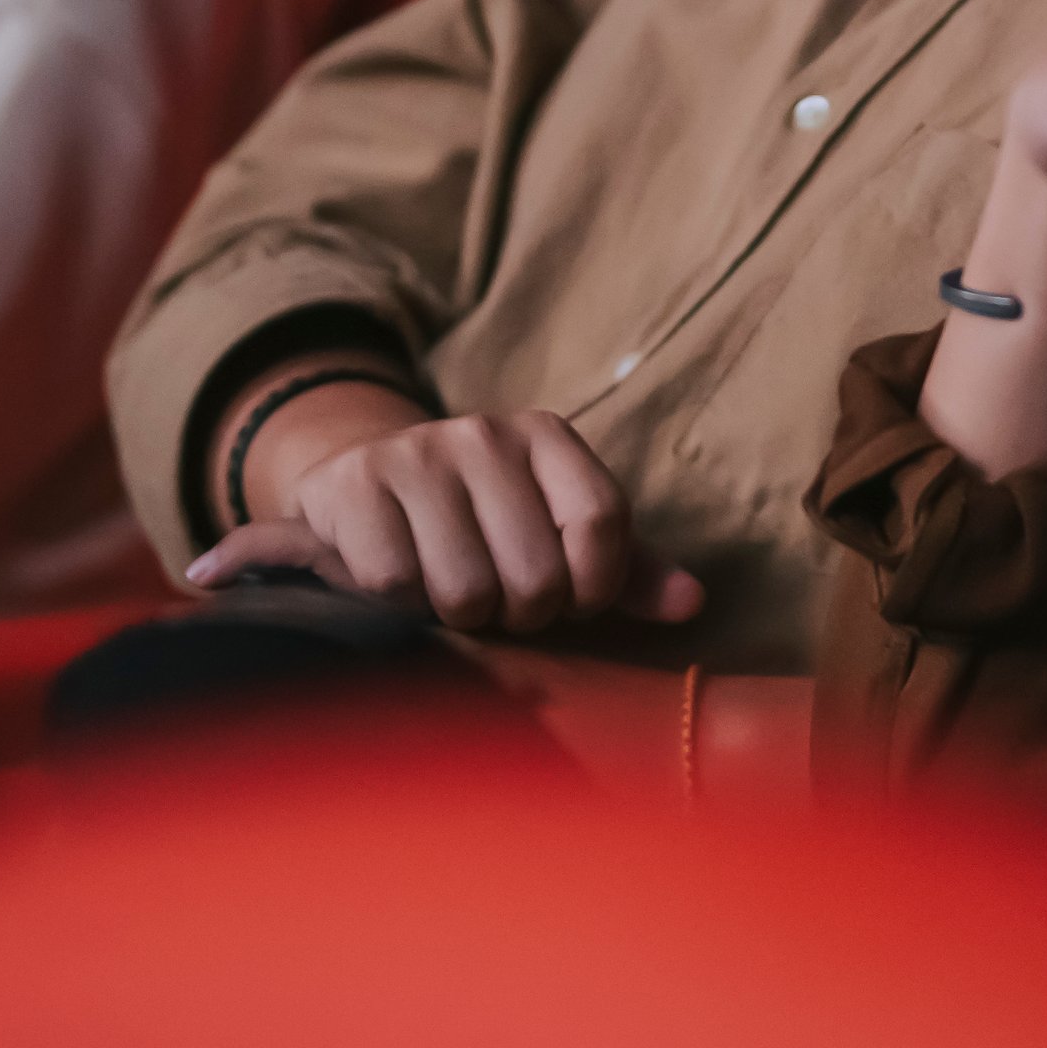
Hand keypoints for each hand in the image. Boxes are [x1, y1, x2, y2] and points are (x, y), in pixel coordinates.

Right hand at [183, 408, 706, 635]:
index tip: (569, 601)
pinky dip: (402, 605)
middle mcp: (484, 433)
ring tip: (450, 590)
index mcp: (547, 436)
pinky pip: (397, 584)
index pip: (602, 522)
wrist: (362, 486)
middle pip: (536, 574)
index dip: (591, 587)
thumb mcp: (556, 535)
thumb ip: (628, 571)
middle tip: (497, 597)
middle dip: (519, 612)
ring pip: (466, 589)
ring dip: (459, 614)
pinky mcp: (354, 486)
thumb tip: (692, 603)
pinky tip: (403, 581)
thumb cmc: (478, 525)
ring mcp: (415, 455)